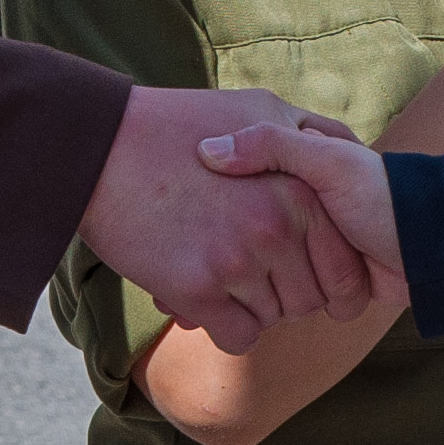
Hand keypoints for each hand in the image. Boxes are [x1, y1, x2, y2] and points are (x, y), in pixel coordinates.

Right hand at [82, 87, 376, 352]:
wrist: (98, 144)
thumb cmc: (176, 123)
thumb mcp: (257, 107)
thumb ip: (307, 133)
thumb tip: (344, 147)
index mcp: (301, 192)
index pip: (345, 272)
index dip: (325, 280)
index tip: (297, 270)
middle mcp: (276, 228)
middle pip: (308, 302)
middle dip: (283, 296)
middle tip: (246, 271)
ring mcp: (237, 260)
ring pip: (271, 321)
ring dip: (248, 308)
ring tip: (217, 275)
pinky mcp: (197, 289)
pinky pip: (238, 337)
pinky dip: (225, 327)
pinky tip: (204, 299)